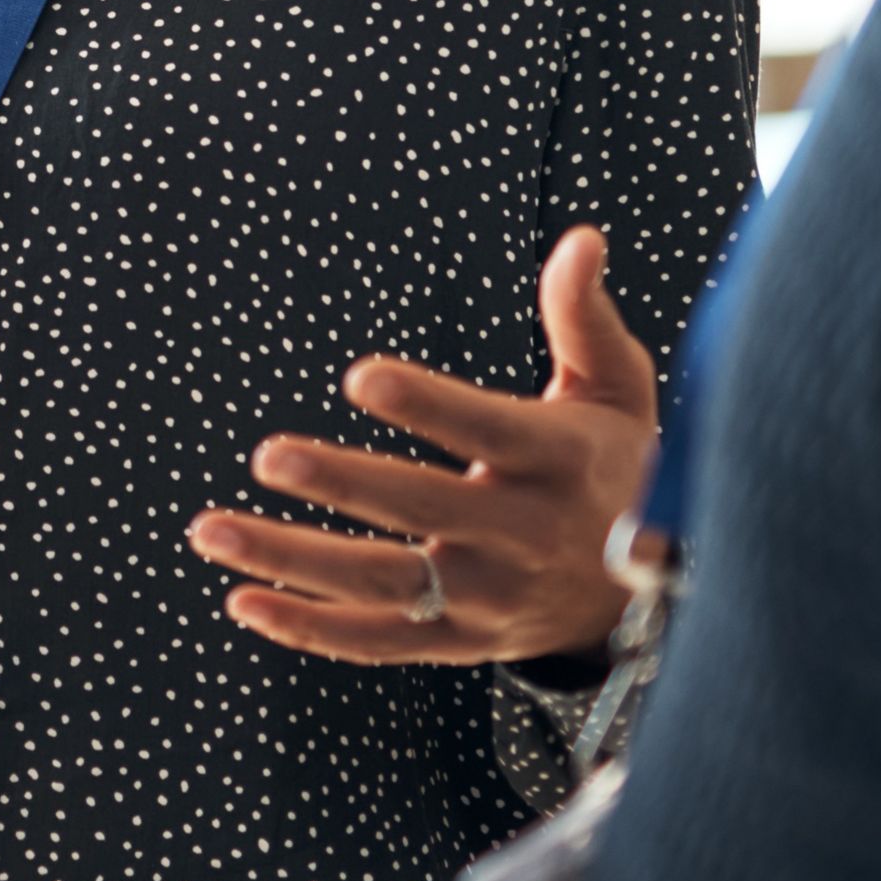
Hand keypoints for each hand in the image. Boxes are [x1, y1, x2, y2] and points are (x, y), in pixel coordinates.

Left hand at [187, 225, 658, 665]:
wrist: (670, 592)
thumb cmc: (617, 466)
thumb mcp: (616, 390)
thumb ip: (581, 316)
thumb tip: (579, 239)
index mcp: (558, 463)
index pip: (488, 430)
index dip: (429, 405)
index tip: (361, 376)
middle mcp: (524, 536)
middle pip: (423, 509)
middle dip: (341, 482)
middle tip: (267, 454)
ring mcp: (491, 598)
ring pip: (384, 582)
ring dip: (292, 559)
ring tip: (211, 527)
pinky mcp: (464, 641)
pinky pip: (377, 641)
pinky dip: (308, 628)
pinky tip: (241, 598)